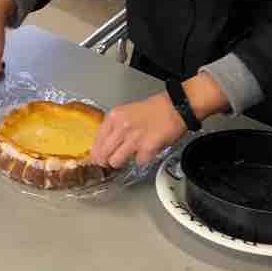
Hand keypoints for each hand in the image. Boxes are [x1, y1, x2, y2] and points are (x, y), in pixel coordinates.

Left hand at [91, 73, 229, 167]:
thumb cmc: (154, 110)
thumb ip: (114, 127)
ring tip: (130, 154)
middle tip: (110, 162)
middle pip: (102, 154)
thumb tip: (104, 145)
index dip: (96, 153)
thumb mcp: (126, 112)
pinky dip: (142, 160)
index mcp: (114, 116)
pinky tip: (147, 151)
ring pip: (115, 161)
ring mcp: (133, 139)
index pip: (96, 141)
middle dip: (106, 161)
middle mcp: (121, 127)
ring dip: (122, 161)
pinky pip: (138, 162)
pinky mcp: (147, 148)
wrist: (175, 107)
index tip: (96, 158)